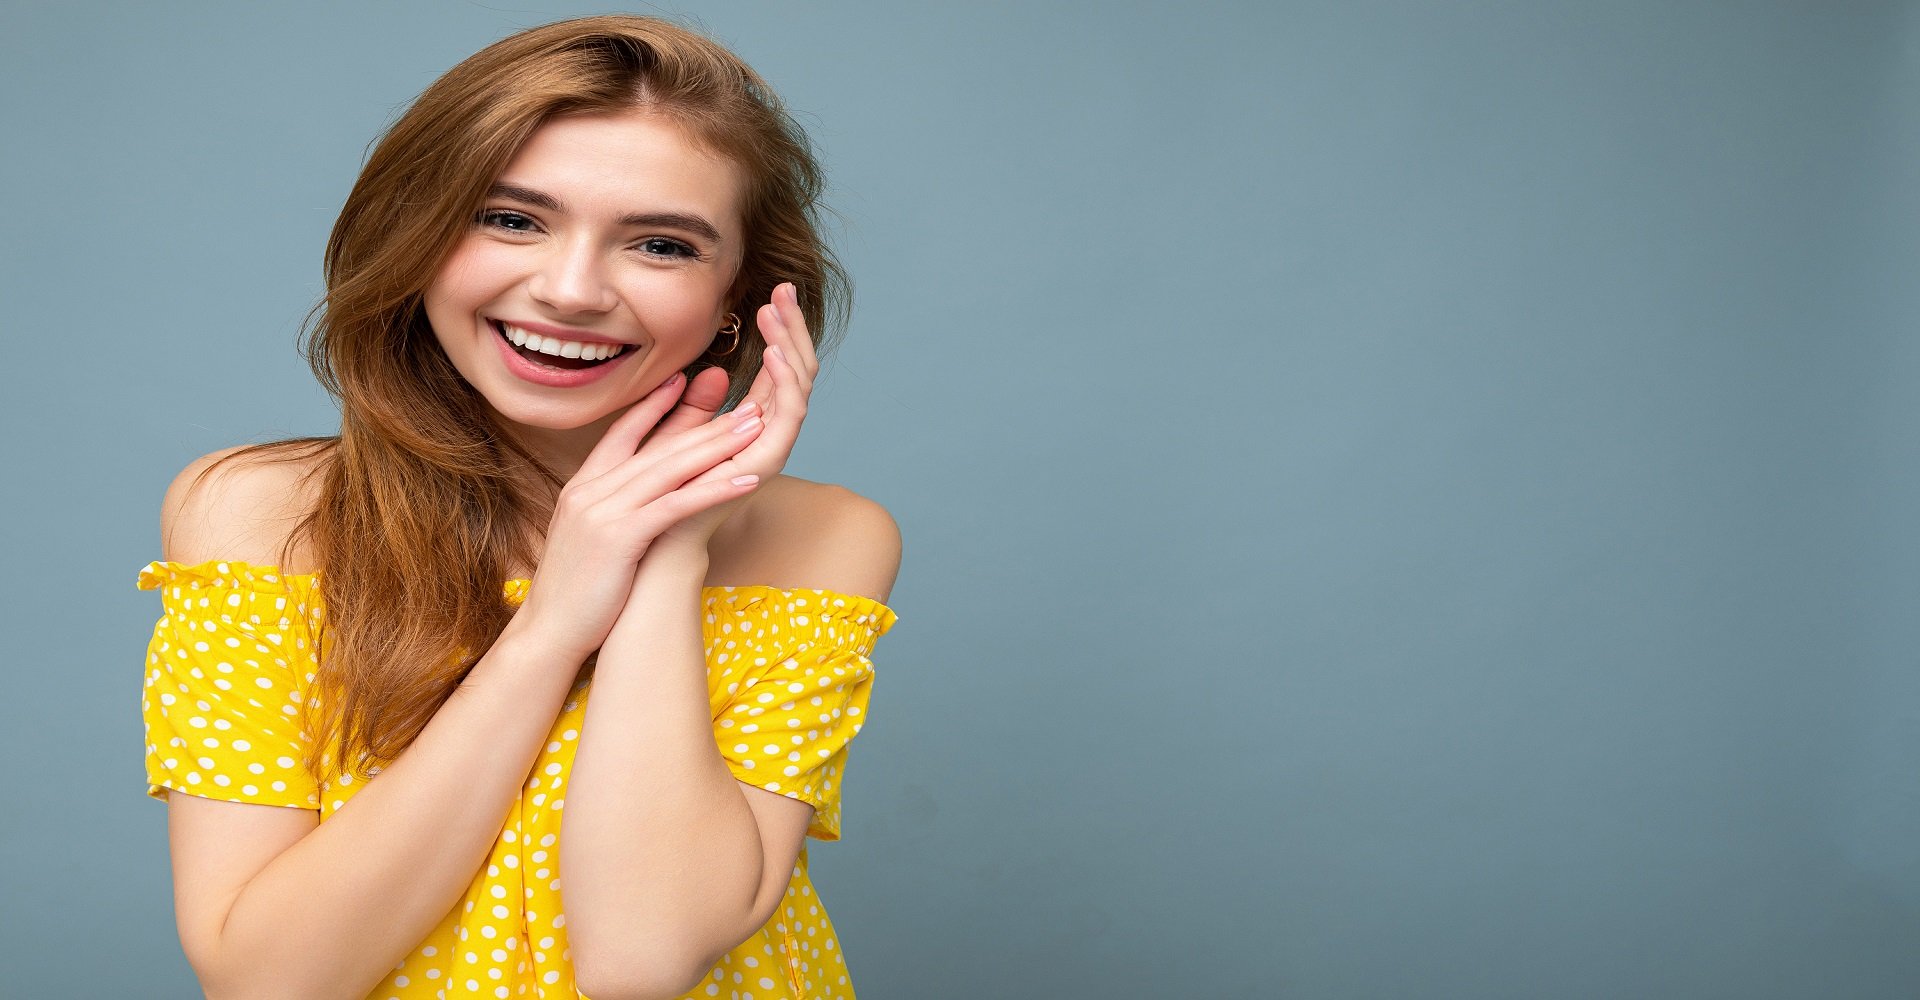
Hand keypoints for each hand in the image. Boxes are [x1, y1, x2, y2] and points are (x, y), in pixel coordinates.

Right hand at [510, 371, 768, 659]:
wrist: (548, 631)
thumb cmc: (577, 592)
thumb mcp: (593, 539)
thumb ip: (614, 508)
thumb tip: (638, 496)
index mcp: (583, 487)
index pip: (621, 433)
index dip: (655, 406)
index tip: (685, 379)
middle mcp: (591, 490)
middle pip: (658, 447)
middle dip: (707, 422)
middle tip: (747, 403)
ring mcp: (603, 511)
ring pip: (670, 469)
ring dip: (718, 446)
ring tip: (756, 427)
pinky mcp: (620, 537)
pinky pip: (676, 505)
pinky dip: (713, 489)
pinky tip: (747, 480)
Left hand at [650, 281, 819, 551]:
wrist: (654, 543)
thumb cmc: (660, 498)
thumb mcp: (677, 437)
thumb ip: (696, 407)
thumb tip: (709, 372)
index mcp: (752, 426)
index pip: (778, 367)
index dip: (778, 329)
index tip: (770, 291)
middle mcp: (769, 435)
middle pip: (795, 369)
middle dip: (792, 327)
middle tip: (785, 287)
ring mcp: (773, 448)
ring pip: (798, 385)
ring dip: (791, 344)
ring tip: (778, 310)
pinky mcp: (769, 462)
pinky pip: (789, 414)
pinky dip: (786, 381)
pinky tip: (774, 353)